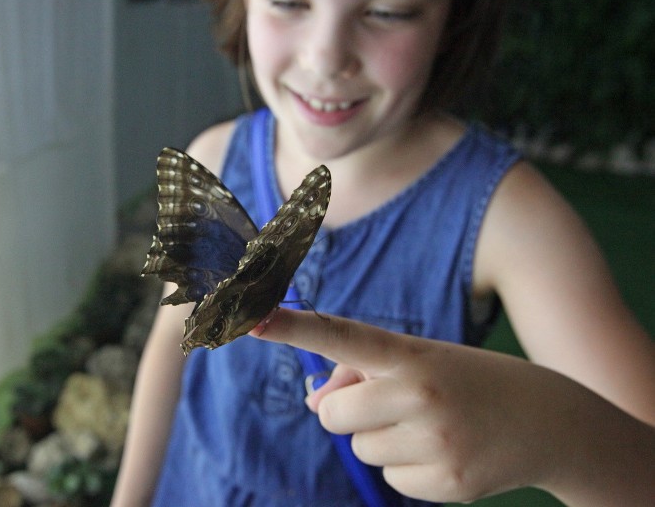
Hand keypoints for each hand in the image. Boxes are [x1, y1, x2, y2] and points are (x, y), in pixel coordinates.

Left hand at [249, 309, 654, 504]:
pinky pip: (390, 479)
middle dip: (350, 412)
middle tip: (393, 403)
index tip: (250, 316)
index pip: (341, 336)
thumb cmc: (464, 380)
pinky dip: (408, 468)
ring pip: (360, 450)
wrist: (547, 419)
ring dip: (381, 440)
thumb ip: (360, 374)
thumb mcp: (417, 361)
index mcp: (409, 354)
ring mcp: (435, 442)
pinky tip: (445, 452)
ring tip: (429, 425)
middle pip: (334, 416)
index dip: (293, 326)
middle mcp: (419, 394)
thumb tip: (317, 404)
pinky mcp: (447, 483)